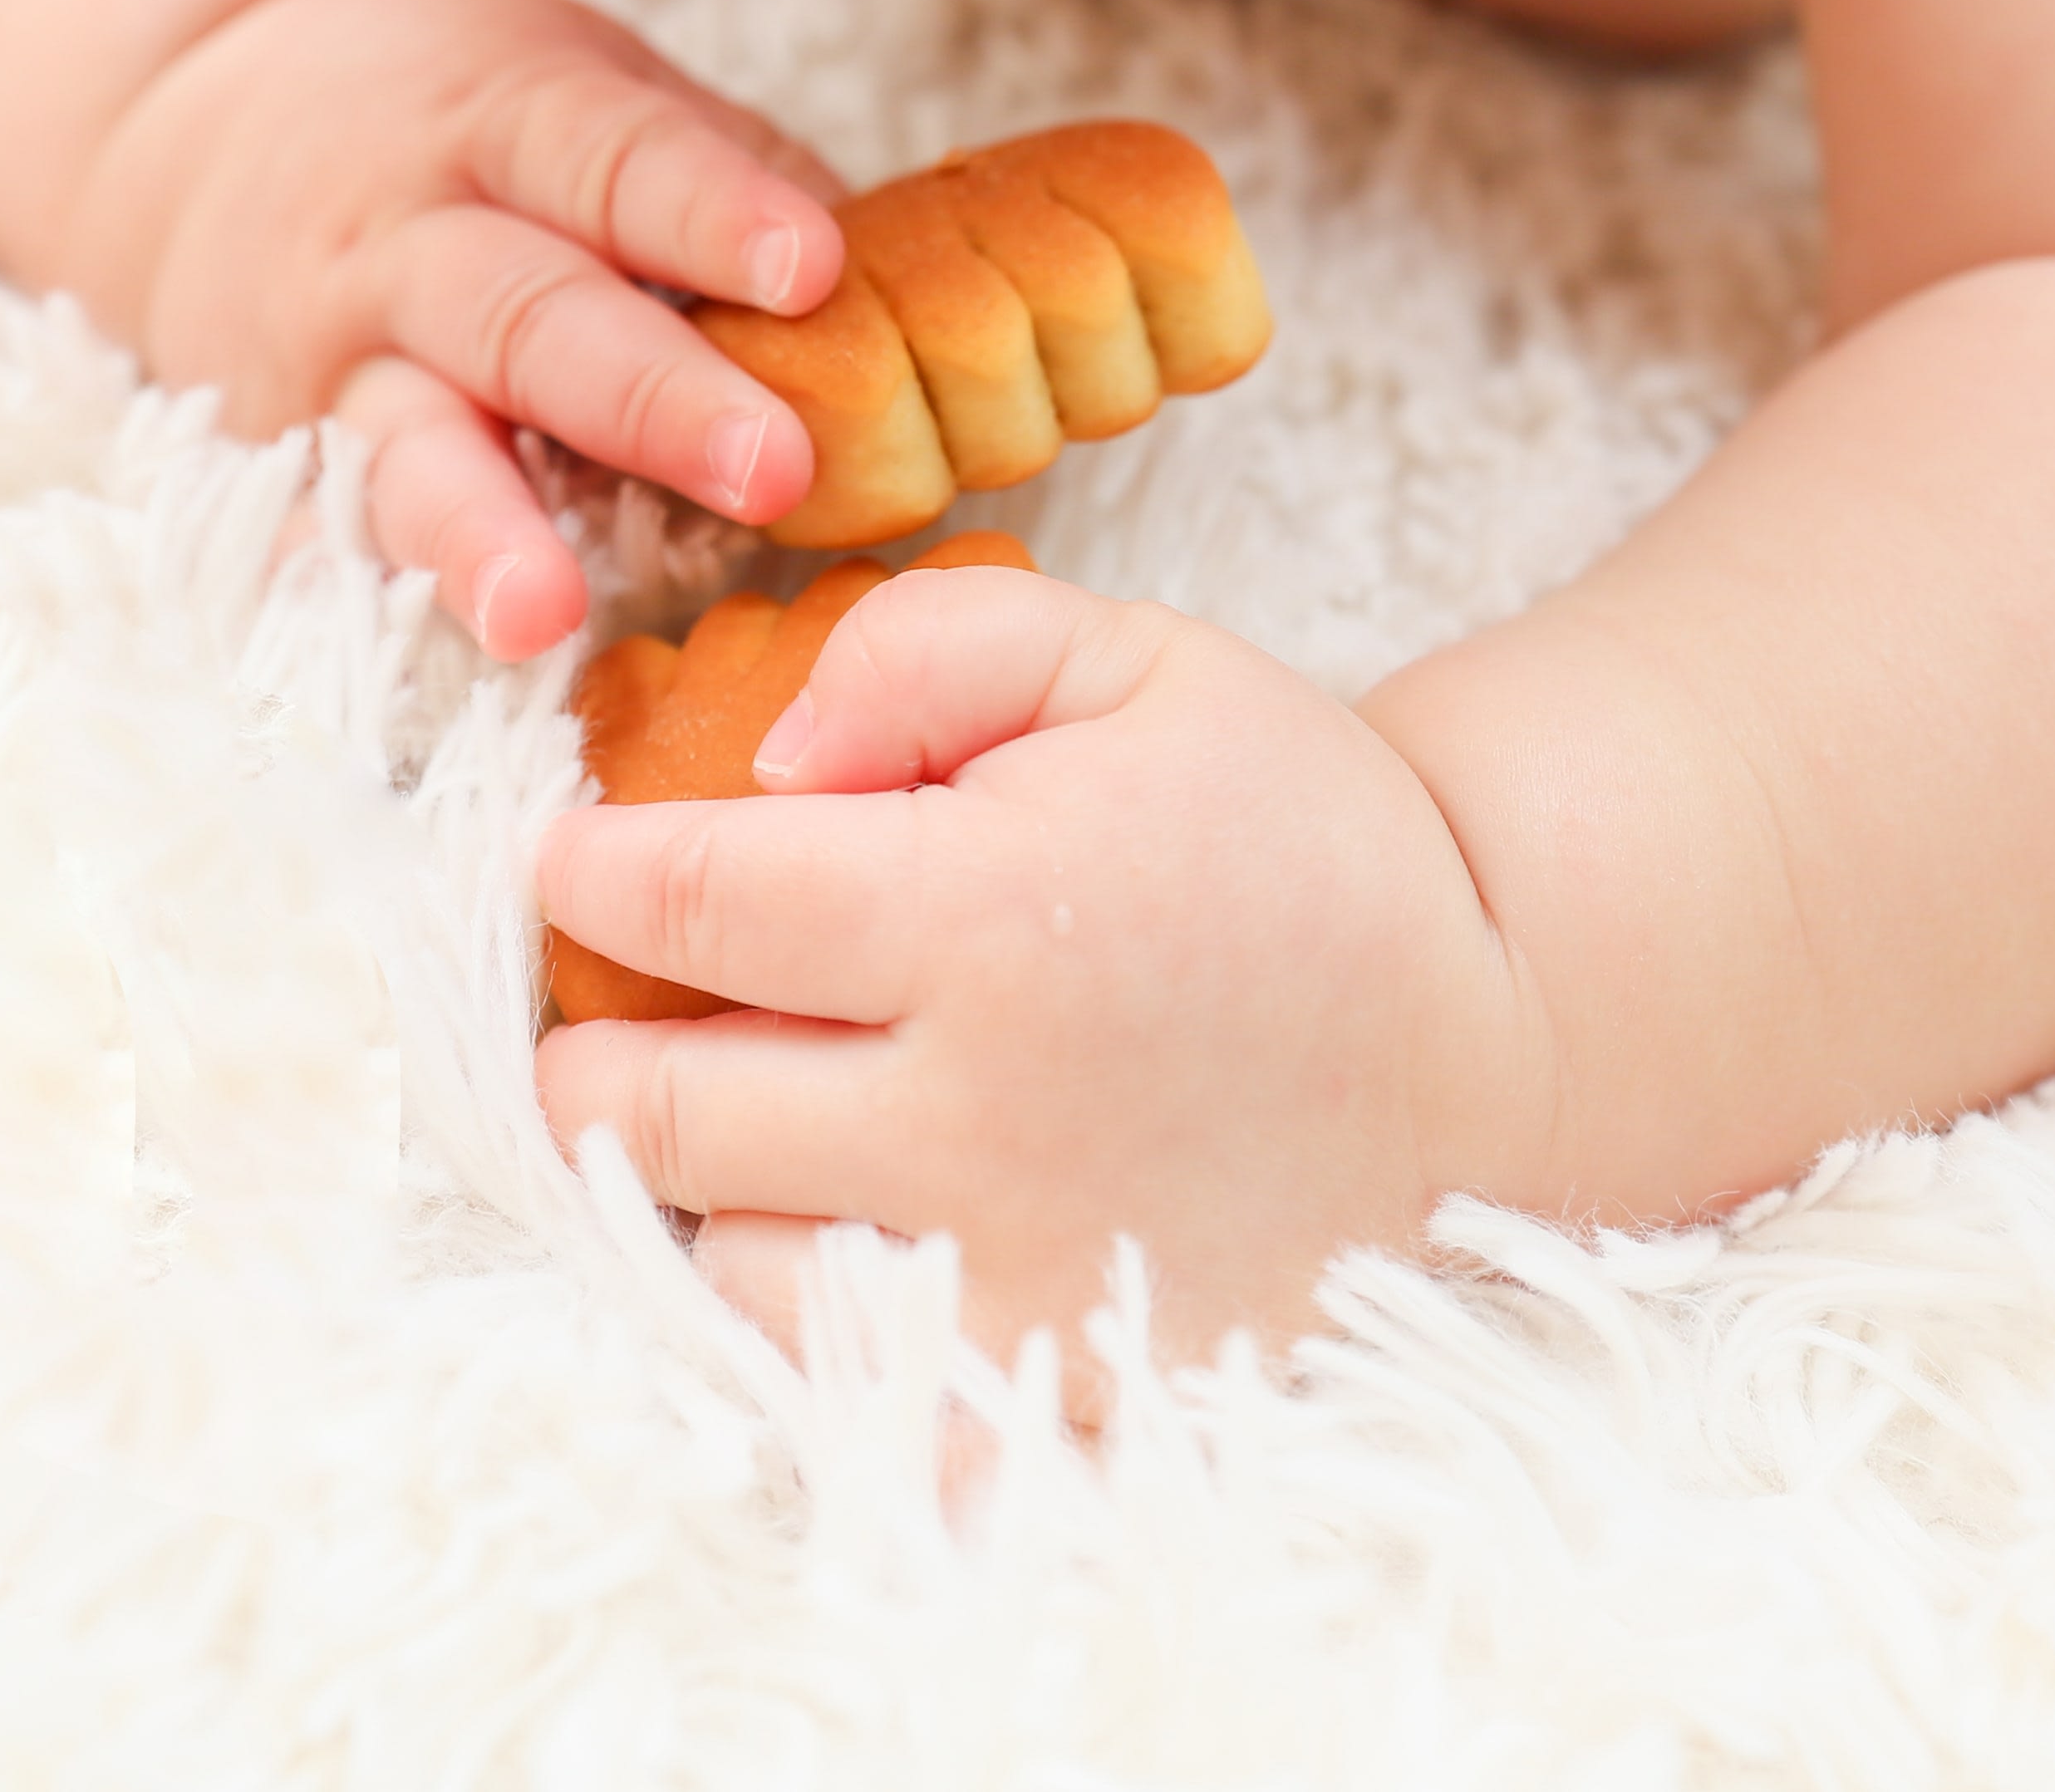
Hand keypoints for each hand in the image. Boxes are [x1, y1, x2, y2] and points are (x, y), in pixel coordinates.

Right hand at [57, 0, 844, 656]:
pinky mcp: (274, 458)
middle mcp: (408, 238)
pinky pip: (316, 539)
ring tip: (543, 617)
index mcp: (505, 119)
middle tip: (774, 467)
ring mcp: (330, 359)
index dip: (712, 213)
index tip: (814, 269)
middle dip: (651, 397)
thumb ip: (718, 176)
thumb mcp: (578, 85)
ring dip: (478, 536)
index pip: (614, 160)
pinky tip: (417, 671)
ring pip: (406, 445)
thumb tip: (889, 286)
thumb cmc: (457, 120)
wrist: (198, 119)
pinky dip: (366, 601)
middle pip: (529, 316)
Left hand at [534, 566, 1555, 1367]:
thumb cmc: (1288, 827)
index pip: (683, 899)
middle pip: (653, 1107)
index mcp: (989, 917)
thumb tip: (767, 757)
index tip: (570, 858)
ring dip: (683, 1187)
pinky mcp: (1058, 1395)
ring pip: (719, 1263)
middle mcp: (981, 1119)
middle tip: (605, 998)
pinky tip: (810, 1237)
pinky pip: (837, 1401)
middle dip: (588, 1041)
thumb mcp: (1133, 659)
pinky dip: (782, 1326)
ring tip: (723, 1107)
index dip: (585, 873)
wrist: (1484, 1037)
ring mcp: (1014, 1284)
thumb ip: (928, 653)